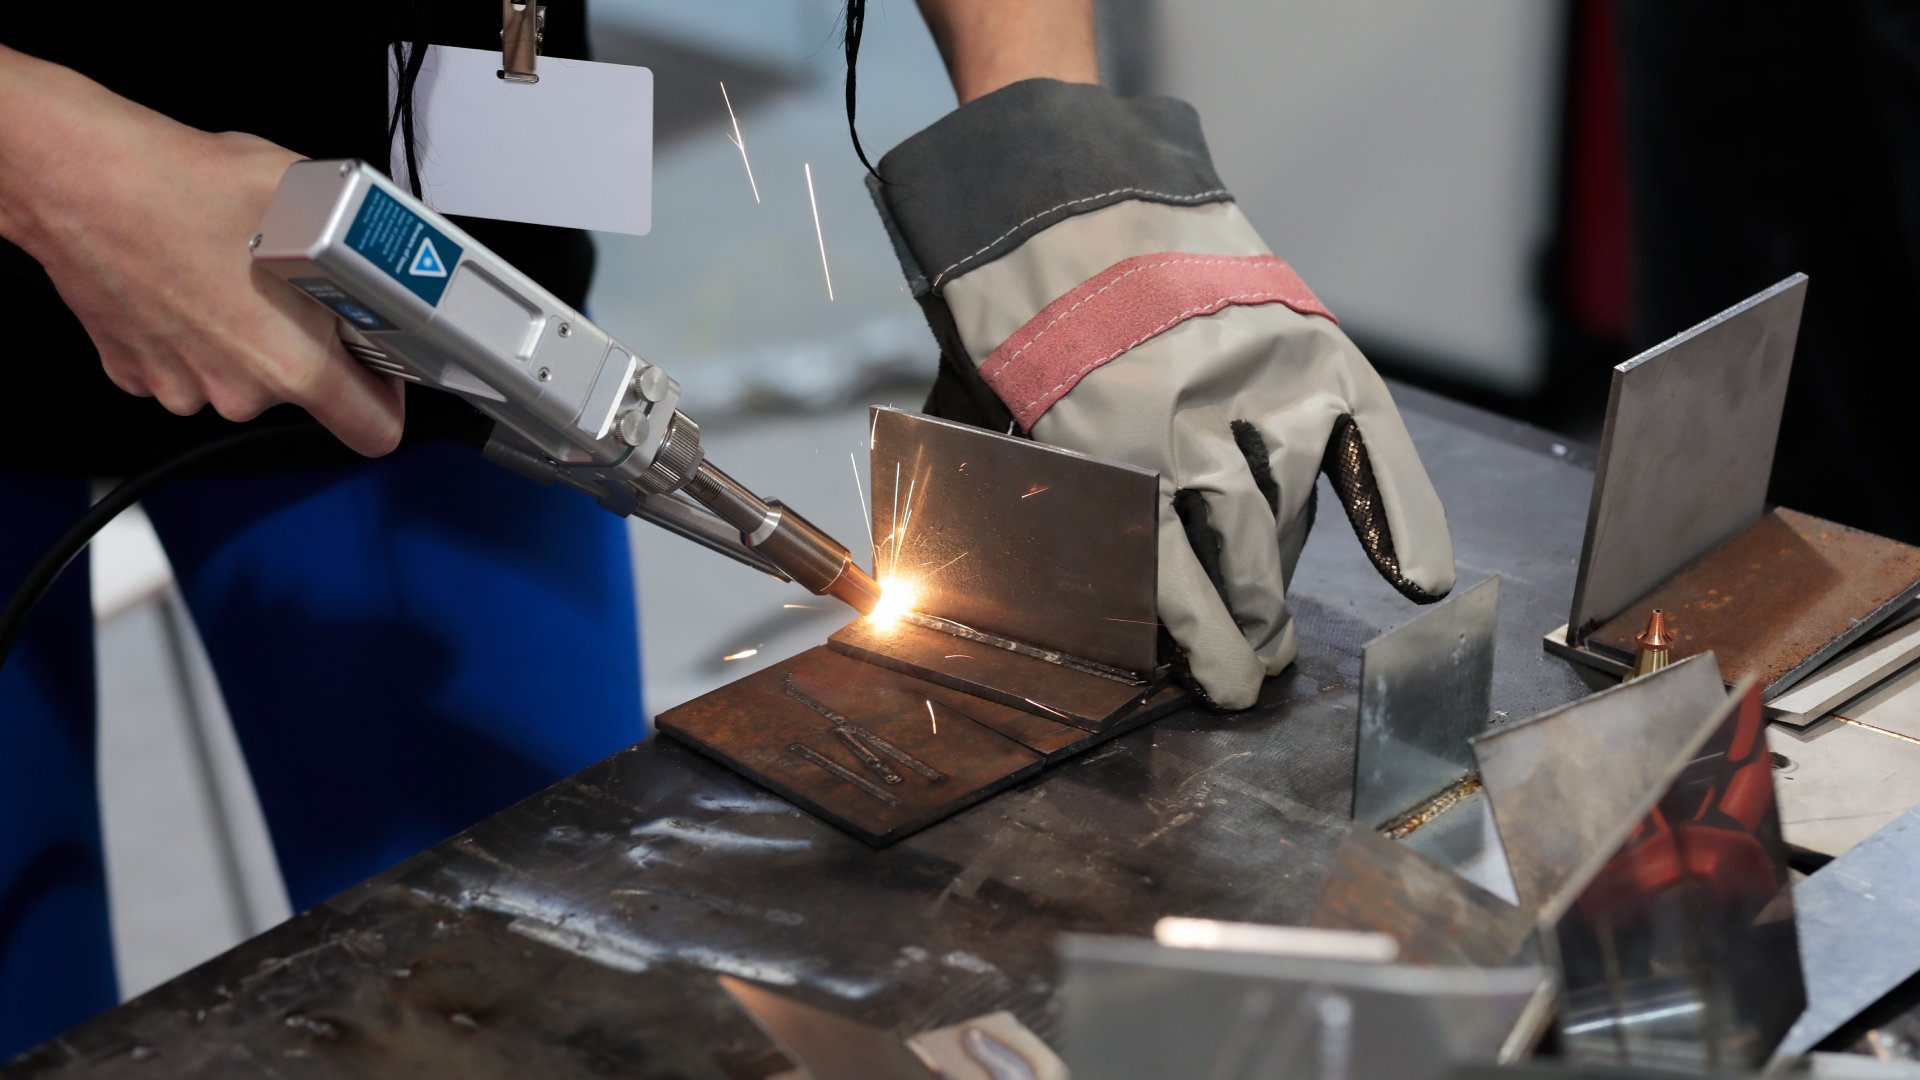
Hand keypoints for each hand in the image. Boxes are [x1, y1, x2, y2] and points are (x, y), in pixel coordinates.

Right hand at [0, 49, 403, 455]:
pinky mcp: (137, 372)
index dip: (389, 396)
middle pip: (305, 392)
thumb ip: (363, 252)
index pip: (375, 429)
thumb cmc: (182, 184)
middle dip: (309, 343)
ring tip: (230, 273)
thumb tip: (391, 260)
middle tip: (292, 284)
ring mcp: (182, 386)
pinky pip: (190, 364)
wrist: (78, 176)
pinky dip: (196, 332)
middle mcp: (236, 390)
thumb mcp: (308, 201)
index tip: (382, 365)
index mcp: (290, 364)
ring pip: (243, 376)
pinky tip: (187, 281)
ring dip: (247, 335)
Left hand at [872, 80, 1454, 707]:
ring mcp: (1258, 382)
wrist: (1073, 204)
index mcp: (1105, 449)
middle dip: (1250, 624)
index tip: (1222, 691)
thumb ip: (1034, 509)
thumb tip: (1054, 605)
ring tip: (1277, 624)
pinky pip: (1369, 445)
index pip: (1170, 581)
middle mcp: (1191, 420)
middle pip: (1241, 555)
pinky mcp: (1307, 346)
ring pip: (1292, 509)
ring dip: (1286, 576)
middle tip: (1255, 664)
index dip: (1203, 647)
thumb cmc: (1026, 334)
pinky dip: (1397, 512)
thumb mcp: (995, 426)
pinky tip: (1416, 576)